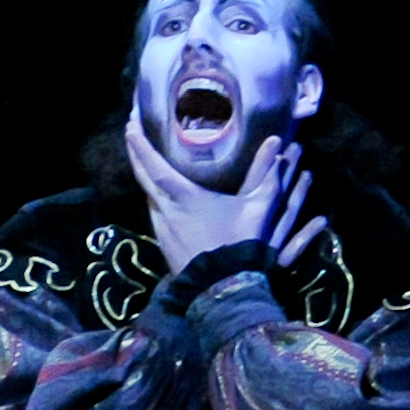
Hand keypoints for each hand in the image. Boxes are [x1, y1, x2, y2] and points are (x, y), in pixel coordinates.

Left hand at [124, 112, 332, 271]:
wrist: (222, 289)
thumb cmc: (238, 246)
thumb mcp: (257, 209)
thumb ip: (267, 175)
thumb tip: (277, 142)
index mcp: (181, 196)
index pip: (150, 162)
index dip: (139, 140)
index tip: (131, 120)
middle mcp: (163, 209)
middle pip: (140, 174)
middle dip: (134, 149)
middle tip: (132, 128)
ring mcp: (160, 227)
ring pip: (146, 193)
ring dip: (144, 173)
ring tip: (147, 156)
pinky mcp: (163, 242)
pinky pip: (154, 209)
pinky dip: (153, 194)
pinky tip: (162, 191)